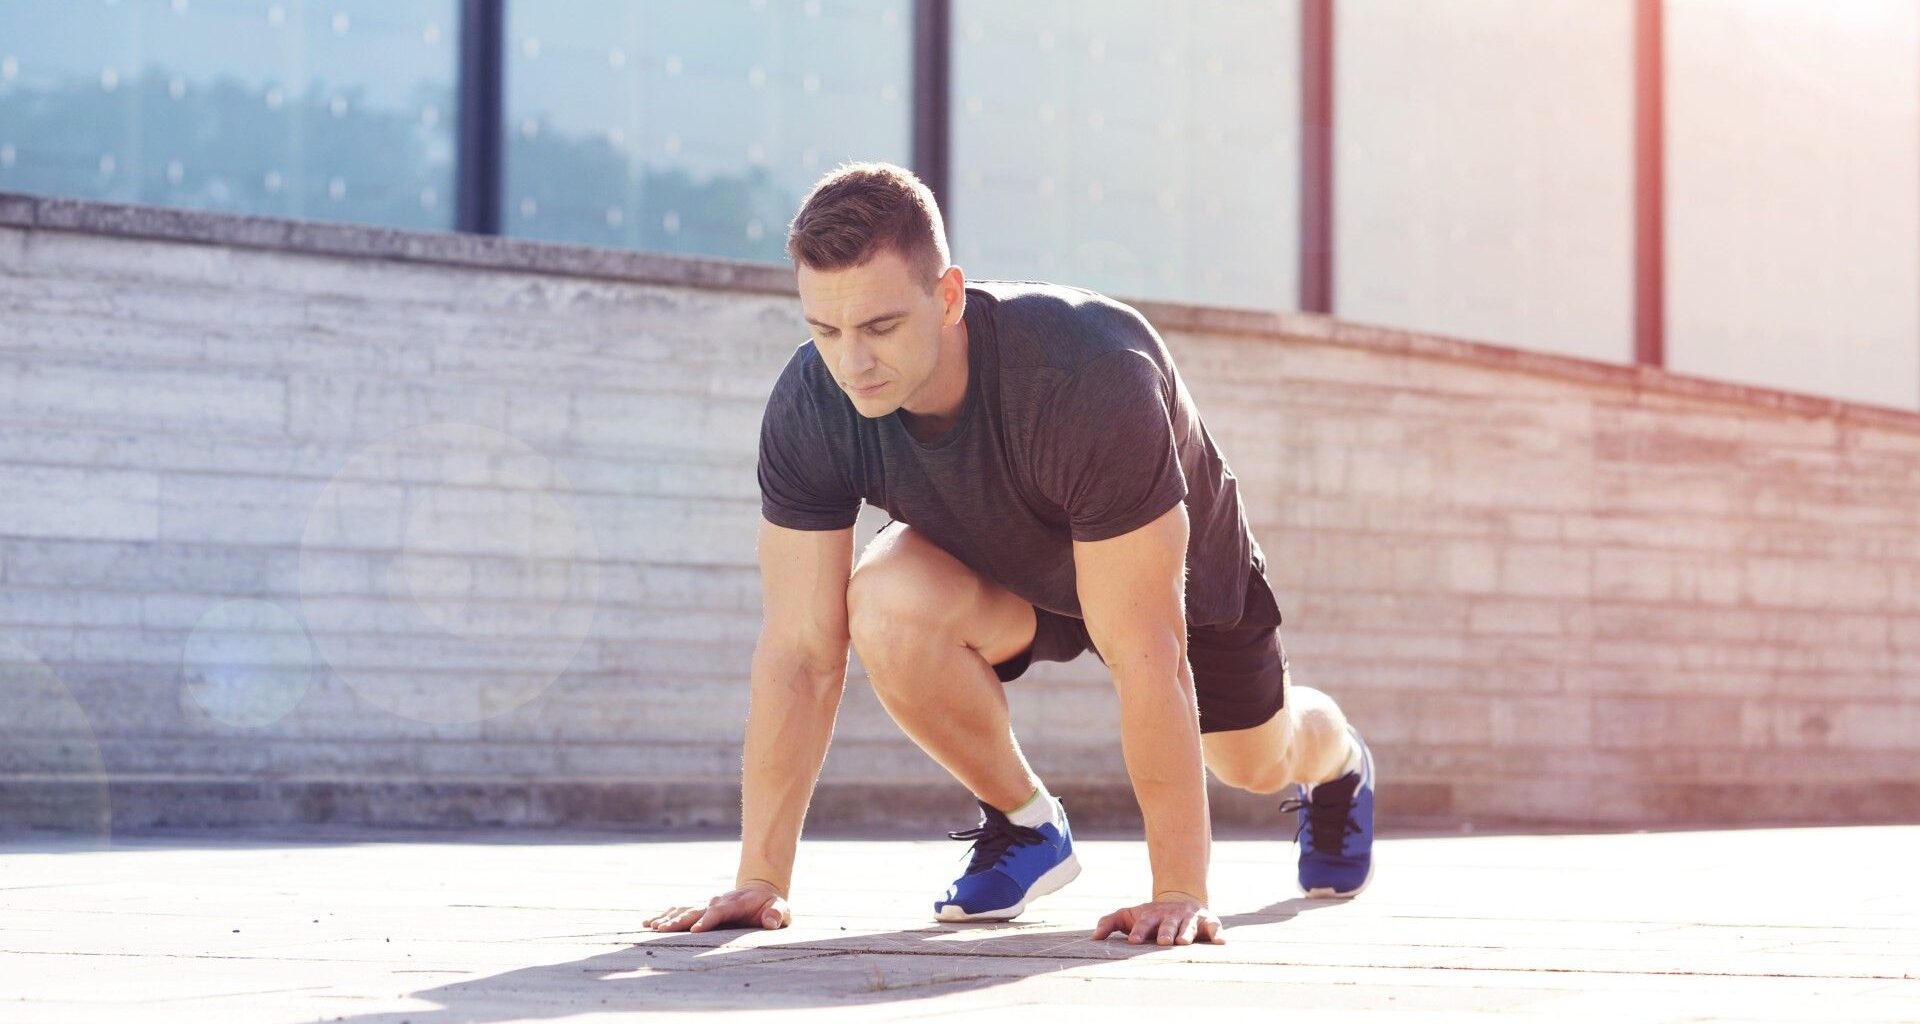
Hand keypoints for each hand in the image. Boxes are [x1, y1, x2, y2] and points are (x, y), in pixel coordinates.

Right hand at [644, 881, 790, 932]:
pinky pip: (679, 911)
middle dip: (679, 921)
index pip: (719, 911)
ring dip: (668, 918)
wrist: (760, 891)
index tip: (695, 930)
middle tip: (663, 930)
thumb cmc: (771, 905)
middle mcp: (716, 902)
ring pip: (684, 910)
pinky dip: (664, 915)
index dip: (707, 920)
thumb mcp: (781, 909)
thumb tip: (771, 921)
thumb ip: (777, 914)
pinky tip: (648, 922)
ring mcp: (706, 904)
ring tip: (651, 927)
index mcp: (734, 903)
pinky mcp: (700, 908)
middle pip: (695, 911)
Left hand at [1090, 894, 1224, 945]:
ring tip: (1183, 943)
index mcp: (1151, 915)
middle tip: (1163, 941)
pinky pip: (1214, 927)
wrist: (1179, 900)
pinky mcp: (1207, 921)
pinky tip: (1221, 942)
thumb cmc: (1149, 916)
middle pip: (1168, 924)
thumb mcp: (1129, 916)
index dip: (1139, 931)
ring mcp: (1189, 918)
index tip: (1133, 941)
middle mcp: (1171, 915)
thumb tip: (1093, 938)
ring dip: (1186, 933)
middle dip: (1166, 932)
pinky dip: (1218, 933)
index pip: (1144, 923)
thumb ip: (1110, 922)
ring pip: (1189, 926)